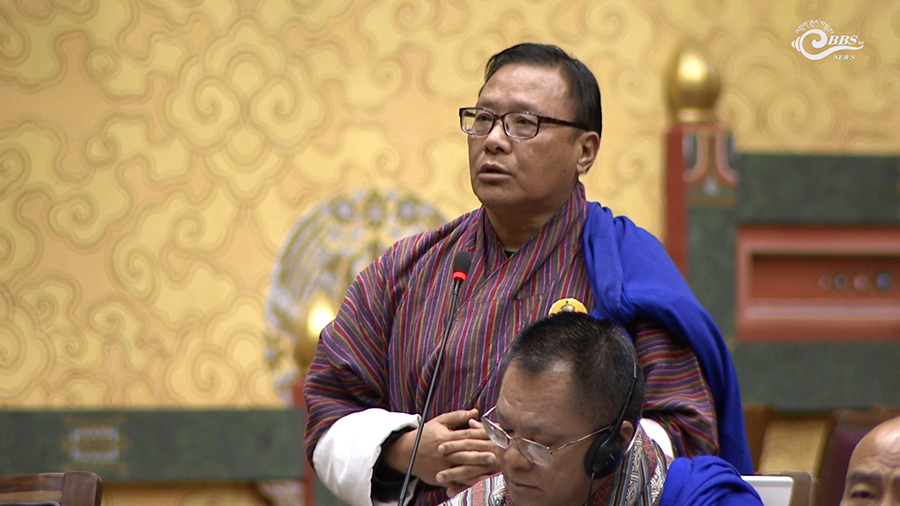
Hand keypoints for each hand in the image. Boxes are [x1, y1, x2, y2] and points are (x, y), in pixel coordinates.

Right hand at [382, 409, 498, 492]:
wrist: (407, 453)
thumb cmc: (425, 435)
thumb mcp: (439, 422)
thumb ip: (458, 416)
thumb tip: (475, 411)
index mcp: (445, 436)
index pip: (466, 434)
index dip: (480, 434)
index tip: (493, 434)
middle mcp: (444, 452)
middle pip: (465, 451)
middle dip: (480, 452)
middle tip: (495, 453)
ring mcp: (442, 466)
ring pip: (462, 466)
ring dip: (477, 467)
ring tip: (490, 466)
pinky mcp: (441, 477)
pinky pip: (455, 480)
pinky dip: (467, 481)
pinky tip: (478, 479)